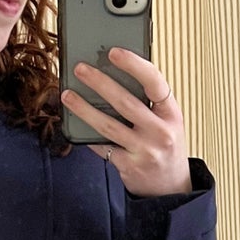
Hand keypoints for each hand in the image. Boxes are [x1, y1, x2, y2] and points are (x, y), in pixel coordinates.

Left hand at [61, 47, 191, 197]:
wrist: (171, 188)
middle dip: (100, 83)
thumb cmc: (166, 147)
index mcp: (171, 114)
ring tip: (68, 95)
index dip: (134, 65)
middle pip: (125, 102)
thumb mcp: (168, 122)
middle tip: (80, 69)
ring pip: (108, 125)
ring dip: (84, 108)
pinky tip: (74, 122)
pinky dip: (87, 134)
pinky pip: (102, 146)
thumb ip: (150, 103)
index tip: (114, 52)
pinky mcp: (128, 166)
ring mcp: (144, 151)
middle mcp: (160, 132)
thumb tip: (116, 75)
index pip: (155, 82)